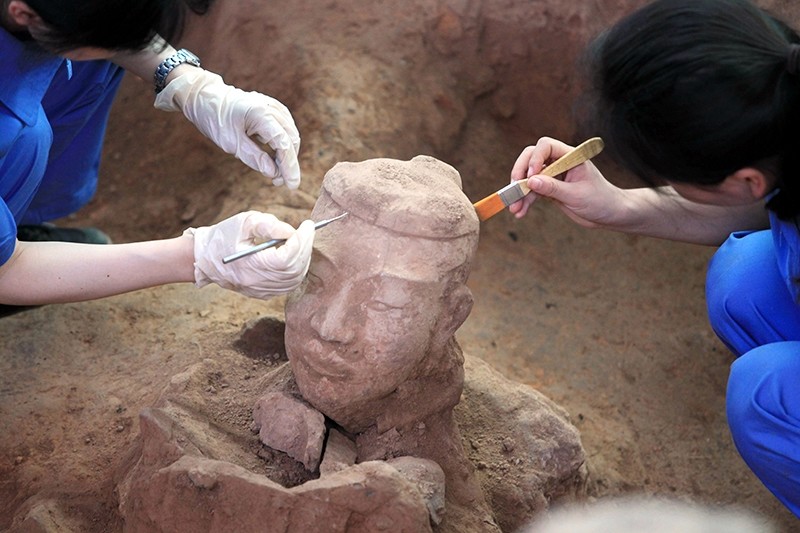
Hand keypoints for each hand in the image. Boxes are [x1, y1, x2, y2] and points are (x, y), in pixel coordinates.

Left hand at [155, 69, 301, 188]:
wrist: (206, 98)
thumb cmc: (215, 118)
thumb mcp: (230, 142)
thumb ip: (253, 157)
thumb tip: (274, 173)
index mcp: (260, 113)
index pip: (284, 143)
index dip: (290, 166)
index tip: (292, 185)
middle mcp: (271, 108)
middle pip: (291, 140)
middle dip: (288, 163)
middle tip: (278, 182)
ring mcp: (274, 107)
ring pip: (291, 136)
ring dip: (287, 155)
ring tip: (276, 173)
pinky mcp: (273, 110)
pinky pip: (285, 130)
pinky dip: (283, 146)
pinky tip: (275, 158)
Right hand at [187, 211, 314, 298]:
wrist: (204, 258)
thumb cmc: (223, 236)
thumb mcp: (244, 222)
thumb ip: (269, 225)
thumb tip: (292, 231)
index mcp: (250, 265)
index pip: (286, 258)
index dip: (302, 241)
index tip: (308, 225)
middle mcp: (256, 282)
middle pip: (294, 269)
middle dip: (305, 248)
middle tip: (308, 231)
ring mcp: (260, 291)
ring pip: (294, 279)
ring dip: (303, 259)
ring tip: (302, 241)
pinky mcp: (263, 293)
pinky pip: (288, 285)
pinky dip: (297, 270)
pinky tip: (295, 255)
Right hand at [508, 136, 624, 227]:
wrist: (609, 215)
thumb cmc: (600, 200)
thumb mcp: (576, 195)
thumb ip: (553, 188)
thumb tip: (530, 181)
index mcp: (570, 156)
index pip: (546, 146)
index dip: (535, 159)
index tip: (531, 177)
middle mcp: (560, 162)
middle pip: (531, 158)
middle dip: (520, 173)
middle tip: (514, 189)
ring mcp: (554, 176)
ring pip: (529, 177)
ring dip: (520, 192)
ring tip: (514, 208)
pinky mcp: (550, 189)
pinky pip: (532, 192)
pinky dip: (525, 201)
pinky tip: (520, 212)